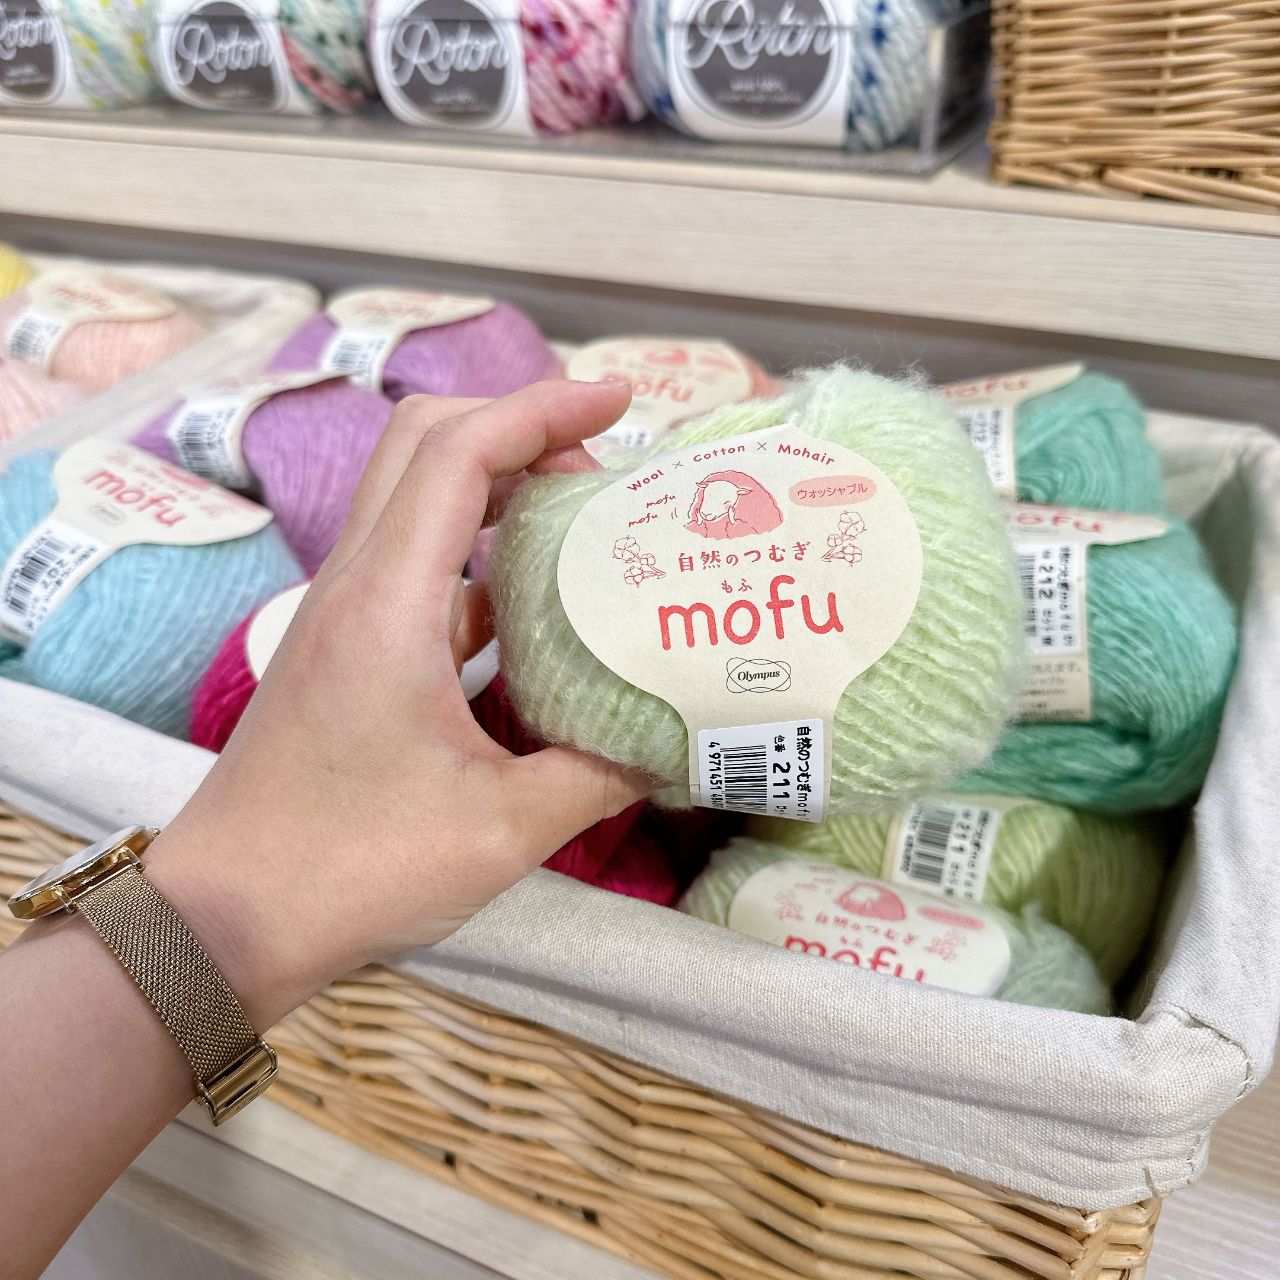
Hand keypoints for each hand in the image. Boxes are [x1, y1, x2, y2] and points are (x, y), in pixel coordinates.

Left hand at [146, 378, 651, 1028]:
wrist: (225, 919)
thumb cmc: (352, 868)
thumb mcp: (502, 829)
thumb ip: (599, 774)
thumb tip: (673, 741)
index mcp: (388, 602)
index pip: (460, 453)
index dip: (543, 407)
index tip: (620, 399)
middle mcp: (357, 586)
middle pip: (424, 445)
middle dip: (518, 427)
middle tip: (601, 464)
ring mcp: (346, 617)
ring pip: (416, 501)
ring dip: (498, 488)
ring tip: (585, 523)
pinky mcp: (348, 653)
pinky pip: (419, 570)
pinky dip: (481, 562)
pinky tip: (539, 614)